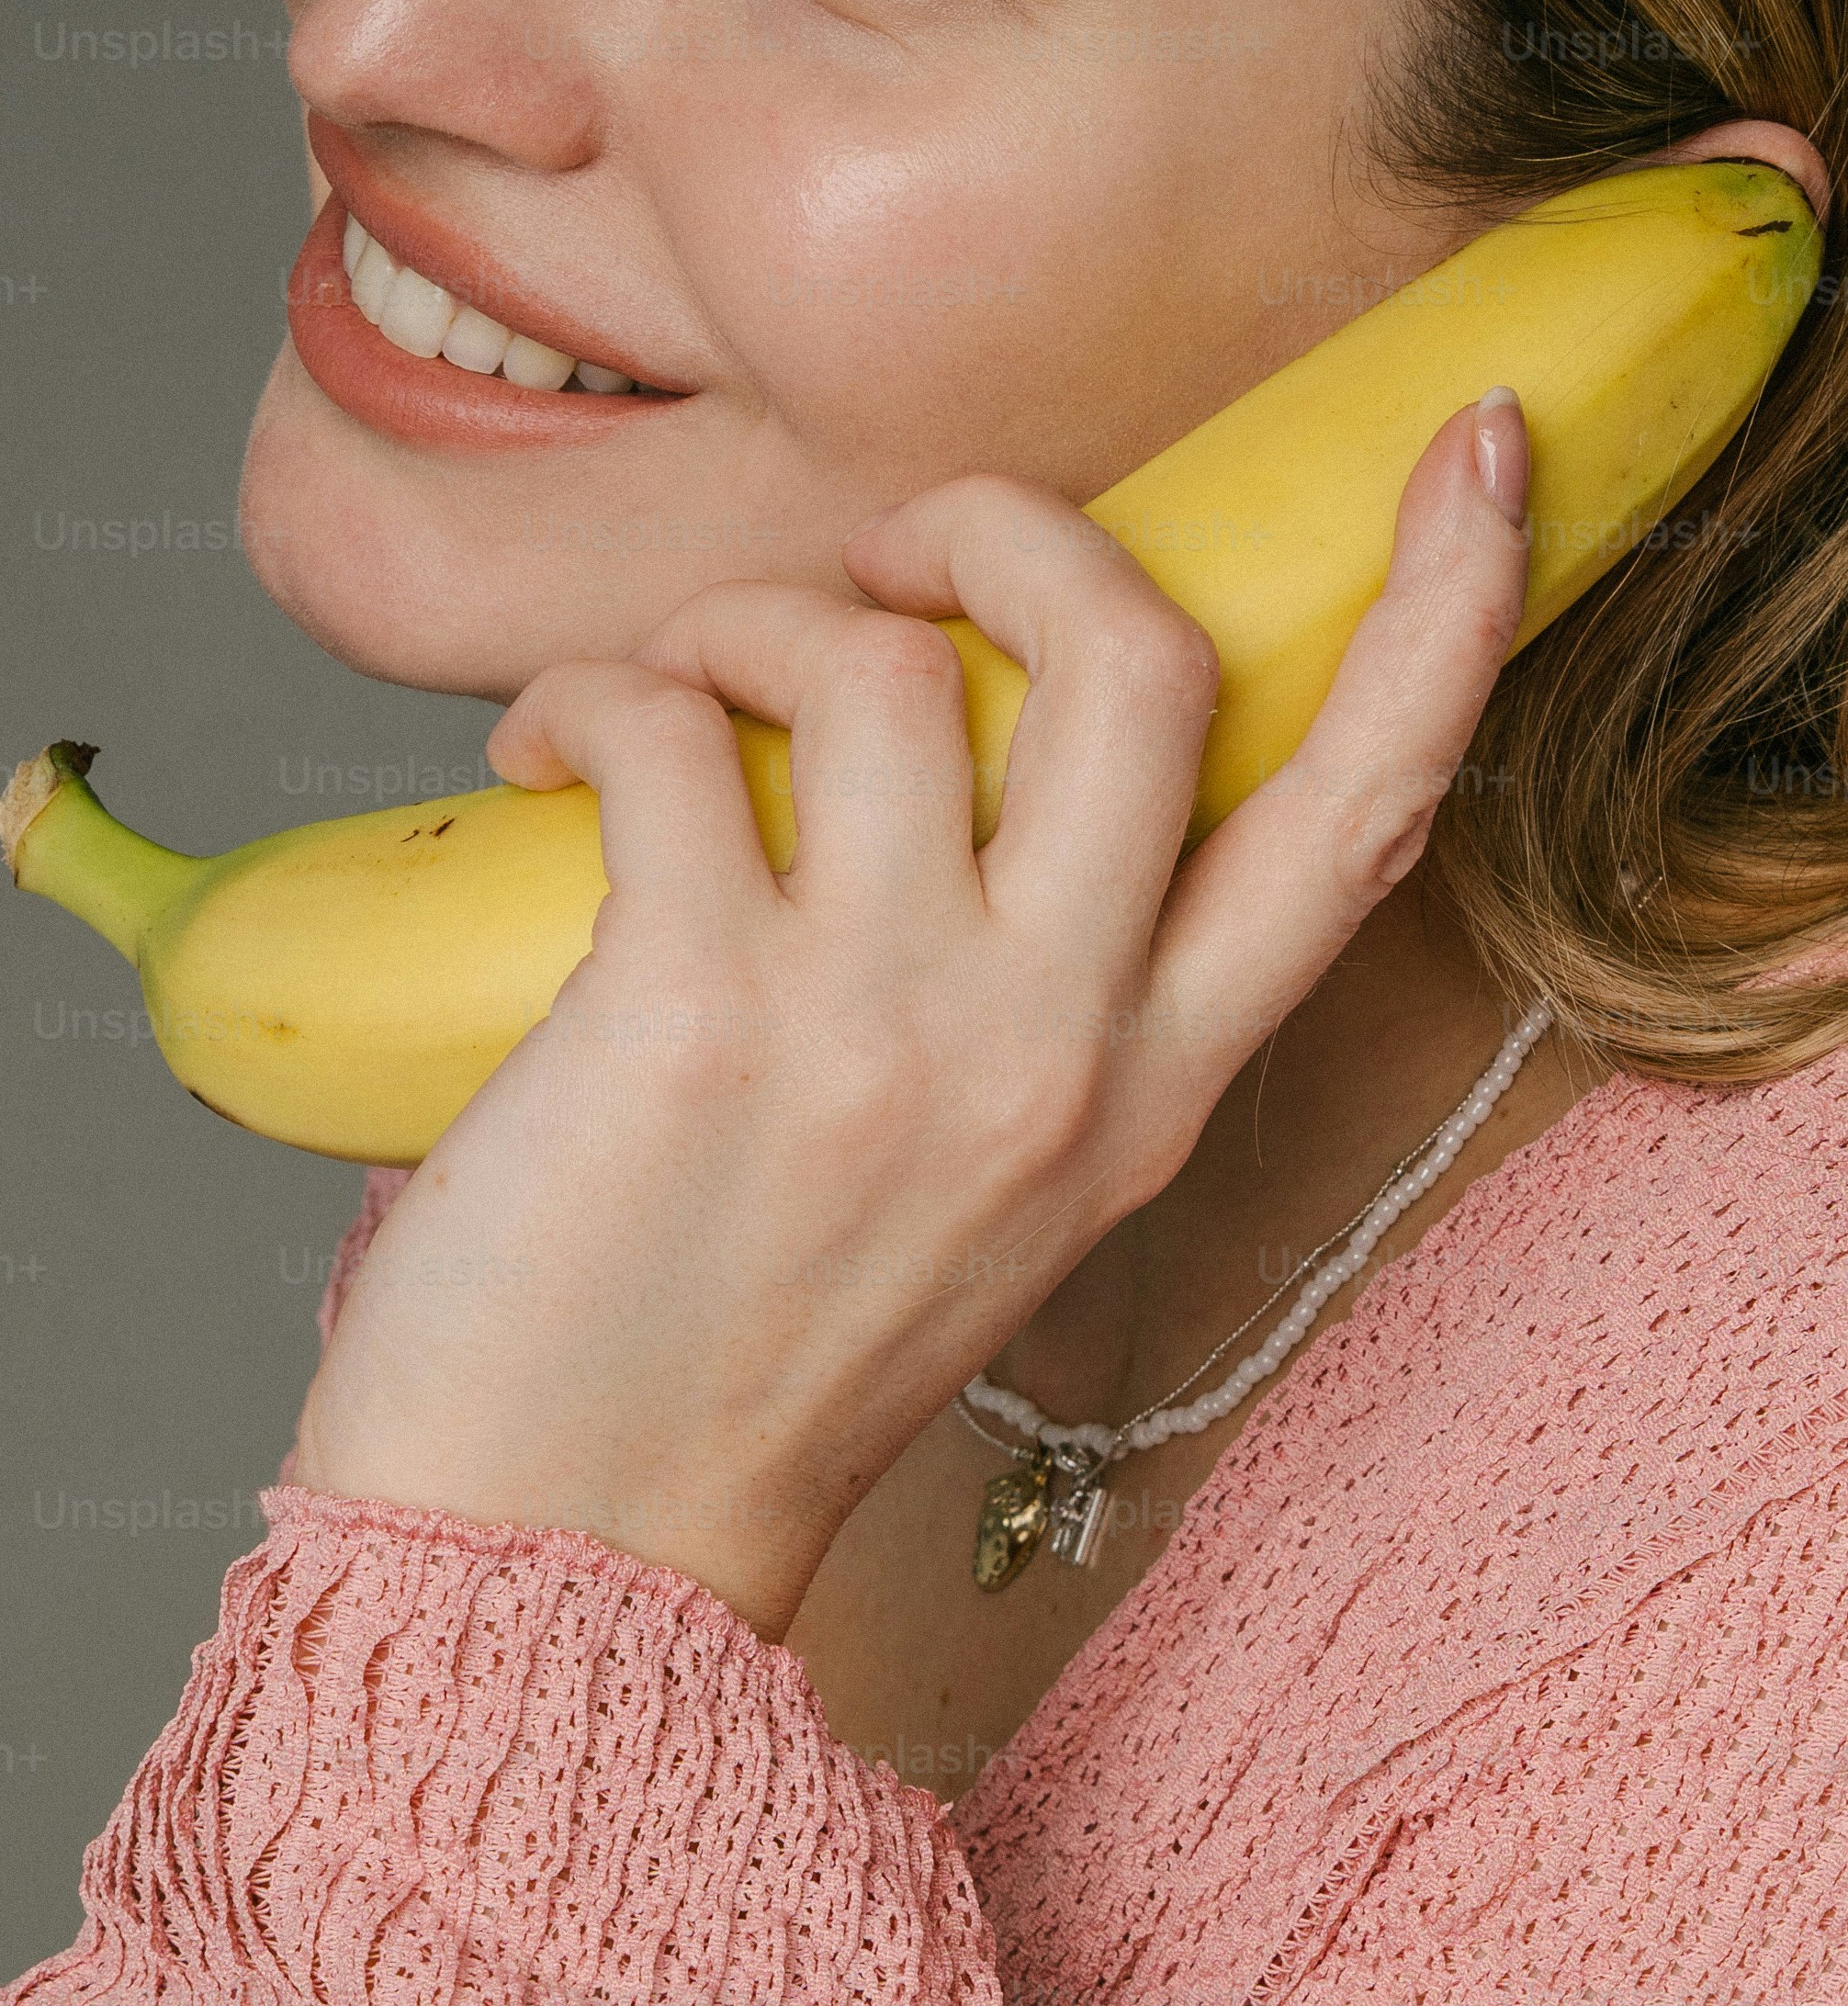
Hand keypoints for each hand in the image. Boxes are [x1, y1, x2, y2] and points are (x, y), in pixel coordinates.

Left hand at [294, 397, 1531, 1639]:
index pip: (1364, 819)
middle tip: (890, 547)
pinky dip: (582, 695)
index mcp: (1144, 1093)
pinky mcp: (695, 1013)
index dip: (1450, 612)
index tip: (1472, 452)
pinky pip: (661, 724)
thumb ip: (1036, 998)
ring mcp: (884, 1031)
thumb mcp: (985, 1190)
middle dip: (1010, 520)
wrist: (565, 1553)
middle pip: (1139, 658)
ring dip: (743, 613)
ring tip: (661, 691)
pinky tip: (533, 762)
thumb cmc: (741, 1349)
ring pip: (874, 657)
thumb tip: (949, 740)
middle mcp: (1051, 1051)